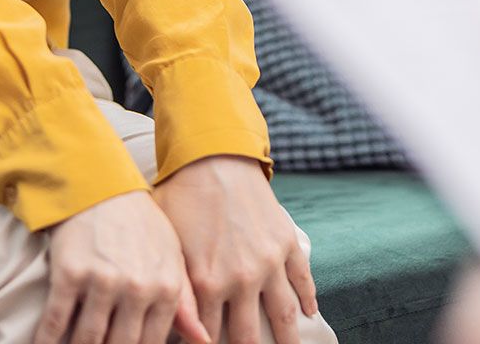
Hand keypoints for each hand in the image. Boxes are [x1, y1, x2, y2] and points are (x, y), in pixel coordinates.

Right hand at [34, 189, 208, 343]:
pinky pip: (55, 321)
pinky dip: (46, 340)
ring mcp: (102, 281)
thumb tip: (203, 342)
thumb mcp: (173, 260)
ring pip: (88, 339)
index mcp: (166, 288)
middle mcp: (137, 288)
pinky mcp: (70, 273)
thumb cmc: (142, 228)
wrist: (103, 188)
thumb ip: (186, 305)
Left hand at [154, 154, 319, 343]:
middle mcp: (242, 279)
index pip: (209, 337)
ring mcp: (270, 262)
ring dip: (288, 341)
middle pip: (248, 336)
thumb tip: (179, 331)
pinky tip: (310, 314)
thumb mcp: (169, 248)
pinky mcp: (287, 242)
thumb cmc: (180, 197)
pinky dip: (308, 300)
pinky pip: (303, 280)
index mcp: (207, 283)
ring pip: (285, 316)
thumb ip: (178, 293)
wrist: (212, 155)